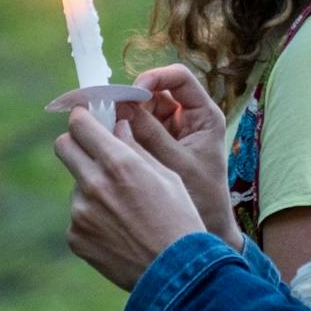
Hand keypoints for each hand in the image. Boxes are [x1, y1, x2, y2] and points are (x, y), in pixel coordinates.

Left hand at [55, 107, 206, 289]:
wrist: (175, 273)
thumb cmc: (180, 220)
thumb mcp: (167, 176)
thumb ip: (136, 148)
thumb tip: (117, 126)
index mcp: (120, 163)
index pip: (81, 125)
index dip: (83, 118)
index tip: (87, 119)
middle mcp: (94, 184)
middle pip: (64, 147)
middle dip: (76, 143)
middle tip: (92, 150)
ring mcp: (81, 213)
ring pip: (77, 185)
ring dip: (91, 187)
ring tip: (123, 209)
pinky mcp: (75, 237)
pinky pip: (78, 216)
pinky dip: (93, 218)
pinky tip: (119, 231)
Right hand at [125, 64, 240, 248]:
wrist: (201, 233)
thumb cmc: (202, 199)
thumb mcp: (176, 164)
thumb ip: (150, 135)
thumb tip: (120, 107)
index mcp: (203, 116)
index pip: (178, 78)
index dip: (154, 77)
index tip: (133, 92)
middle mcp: (187, 118)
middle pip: (154, 92)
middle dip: (131, 99)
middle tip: (108, 112)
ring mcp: (170, 131)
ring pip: (140, 110)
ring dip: (122, 116)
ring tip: (106, 129)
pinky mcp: (155, 146)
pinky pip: (134, 130)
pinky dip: (121, 133)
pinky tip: (108, 143)